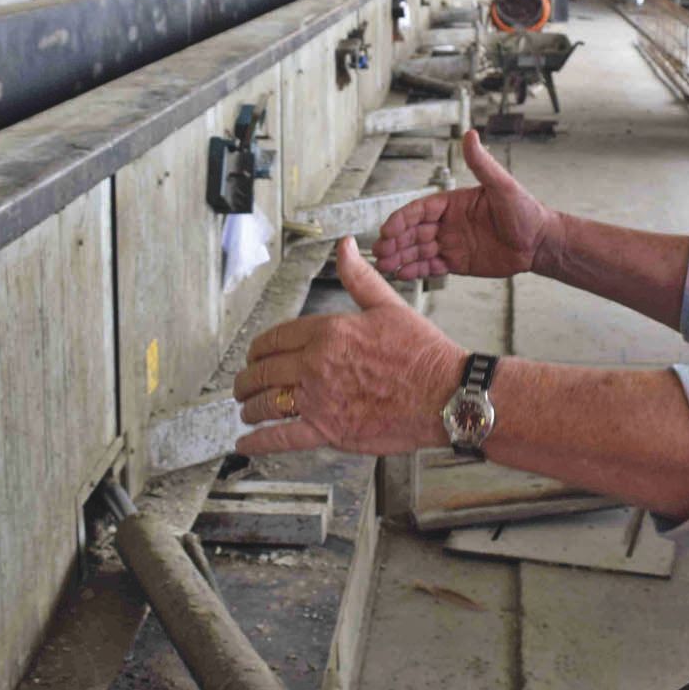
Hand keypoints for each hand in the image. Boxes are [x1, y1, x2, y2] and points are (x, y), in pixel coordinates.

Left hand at [234, 238, 466, 455]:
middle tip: (243, 384)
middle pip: (264, 371)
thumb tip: (345, 247)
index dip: (259, 348)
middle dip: (247, 378)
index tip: (255, 355)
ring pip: (266, 403)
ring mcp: (320, 399)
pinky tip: (246, 442)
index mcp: (329, 332)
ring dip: (250, 407)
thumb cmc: (423, 354)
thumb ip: (359, 277)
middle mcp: (317, 364)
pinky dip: (258, 441)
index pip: (276, 338)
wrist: (446, 396)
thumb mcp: (389, 306)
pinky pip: (281, 437)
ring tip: (247, 409)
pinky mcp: (328, 431)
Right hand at [373, 129, 558, 280]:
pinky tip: (401, 273)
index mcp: (453, 202)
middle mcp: (448, 222)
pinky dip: (416, 270)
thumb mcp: (502, 185)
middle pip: (413, 231)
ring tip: (385, 265)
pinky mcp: (457, 262)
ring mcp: (451, 242)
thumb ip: (482, 163)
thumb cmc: (525, 210)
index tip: (388, 229)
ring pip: (418, 250)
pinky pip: (431, 266)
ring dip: (400, 256)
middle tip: (380, 250)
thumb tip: (470, 134)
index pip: (420, 210)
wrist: (540, 242)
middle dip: (395, 240)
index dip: (402, 219)